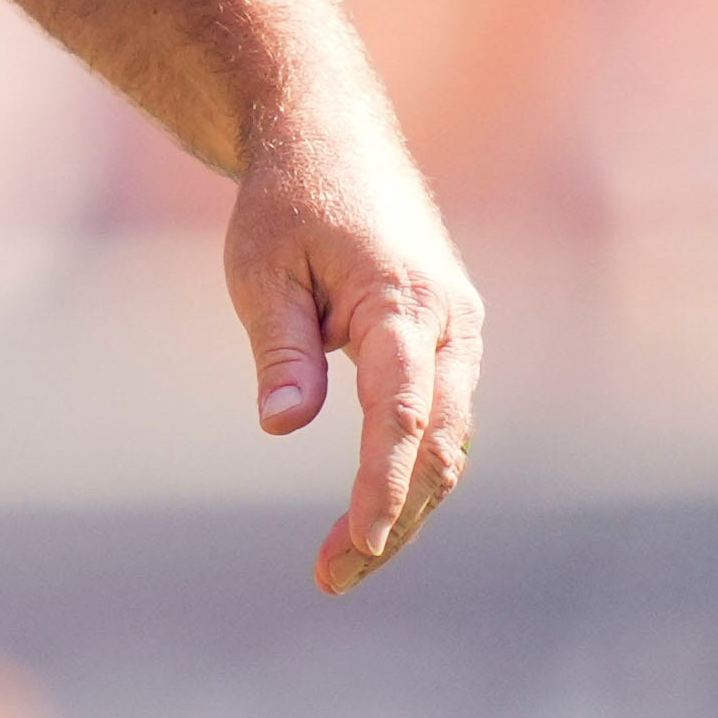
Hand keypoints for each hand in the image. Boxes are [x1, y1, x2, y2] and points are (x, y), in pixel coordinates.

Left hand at [223, 101, 482, 592]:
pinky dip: (410, 471)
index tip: (361, 540)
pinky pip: (439, 422)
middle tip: (331, 578)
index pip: (403, 410)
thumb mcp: (260, 265)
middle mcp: (449, 323)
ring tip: (339, 565)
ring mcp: (457, 335)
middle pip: (438, 445)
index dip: (384, 481)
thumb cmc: (287, 200)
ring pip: (446, 443)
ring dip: (404, 506)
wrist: (331, 139)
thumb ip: (278, 346)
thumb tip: (283, 425)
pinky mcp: (447, 344)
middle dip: (394, 519)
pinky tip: (369, 517)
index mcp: (402, 299)